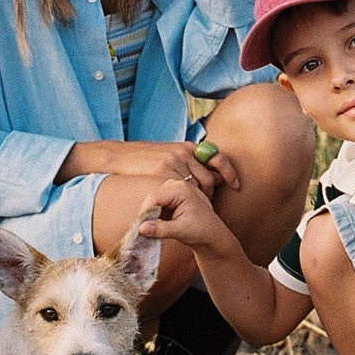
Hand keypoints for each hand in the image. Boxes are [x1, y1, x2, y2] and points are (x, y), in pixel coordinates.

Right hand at [71, 138, 239, 195]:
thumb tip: (204, 173)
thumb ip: (185, 162)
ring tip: (192, 208)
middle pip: (209, 178)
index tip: (237, 184)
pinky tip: (179, 207)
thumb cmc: (142, 159)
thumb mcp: (167, 154)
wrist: (117, 155)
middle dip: (211, 193)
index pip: (217, 158)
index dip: (229, 171)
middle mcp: (183, 152)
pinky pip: (181, 191)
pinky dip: (183, 201)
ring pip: (197, 187)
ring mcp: (173, 162)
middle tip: (205, 204)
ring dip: (198, 199)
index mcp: (186, 146)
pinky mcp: (163, 173)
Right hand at [134, 177, 231, 256]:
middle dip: (147, 215)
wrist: (212, 234)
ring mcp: (171, 191)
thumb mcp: (181, 231)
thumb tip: (140, 229)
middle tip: (143, 232)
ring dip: (150, 217)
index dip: (145, 213)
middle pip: (151, 199)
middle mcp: (175, 185)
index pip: (154, 198)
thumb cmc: (201, 231)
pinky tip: (156, 228)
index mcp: (180, 189)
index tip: (140, 229)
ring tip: (152, 232)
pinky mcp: (169, 199)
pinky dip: (153, 218)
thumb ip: (160, 229)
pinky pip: (155, 207)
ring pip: (151, 204)